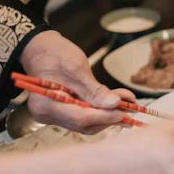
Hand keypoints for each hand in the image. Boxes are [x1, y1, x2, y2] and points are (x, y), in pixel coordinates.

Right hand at [20, 30, 135, 133]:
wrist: (41, 49)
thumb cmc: (54, 54)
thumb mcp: (76, 67)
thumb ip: (95, 89)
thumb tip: (114, 104)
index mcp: (46, 103)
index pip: (80, 117)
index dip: (104, 116)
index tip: (123, 112)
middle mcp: (48, 114)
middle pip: (85, 123)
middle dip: (110, 116)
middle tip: (132, 108)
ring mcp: (56, 115)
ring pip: (88, 122)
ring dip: (110, 114)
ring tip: (129, 103)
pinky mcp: (65, 113)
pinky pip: (86, 116)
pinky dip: (103, 110)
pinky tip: (117, 102)